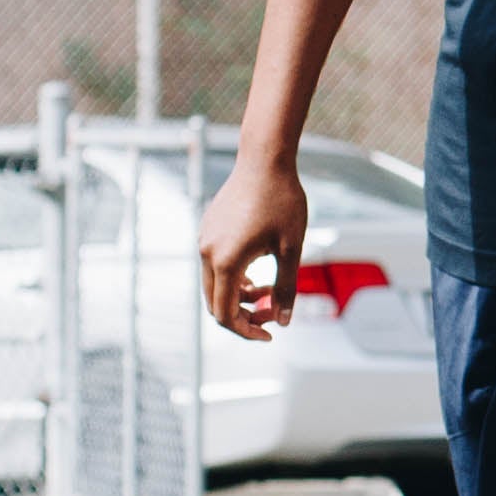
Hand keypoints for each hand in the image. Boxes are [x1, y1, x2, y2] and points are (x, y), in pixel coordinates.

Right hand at [196, 153, 308, 343]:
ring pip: (214, 285)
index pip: (225, 314)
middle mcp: (207, 254)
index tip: (271, 334)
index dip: (247, 331)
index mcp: (226, 262)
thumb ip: (286, 289)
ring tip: (268, 289)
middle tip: (273, 312)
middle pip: (215, 304)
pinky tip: (257, 271)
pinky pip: (214, 266)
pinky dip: (233, 278)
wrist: (264, 160)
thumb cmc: (283, 202)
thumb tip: (283, 321)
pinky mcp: (207, 230)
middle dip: (243, 316)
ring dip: (238, 296)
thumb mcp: (292, 249)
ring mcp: (203, 241)